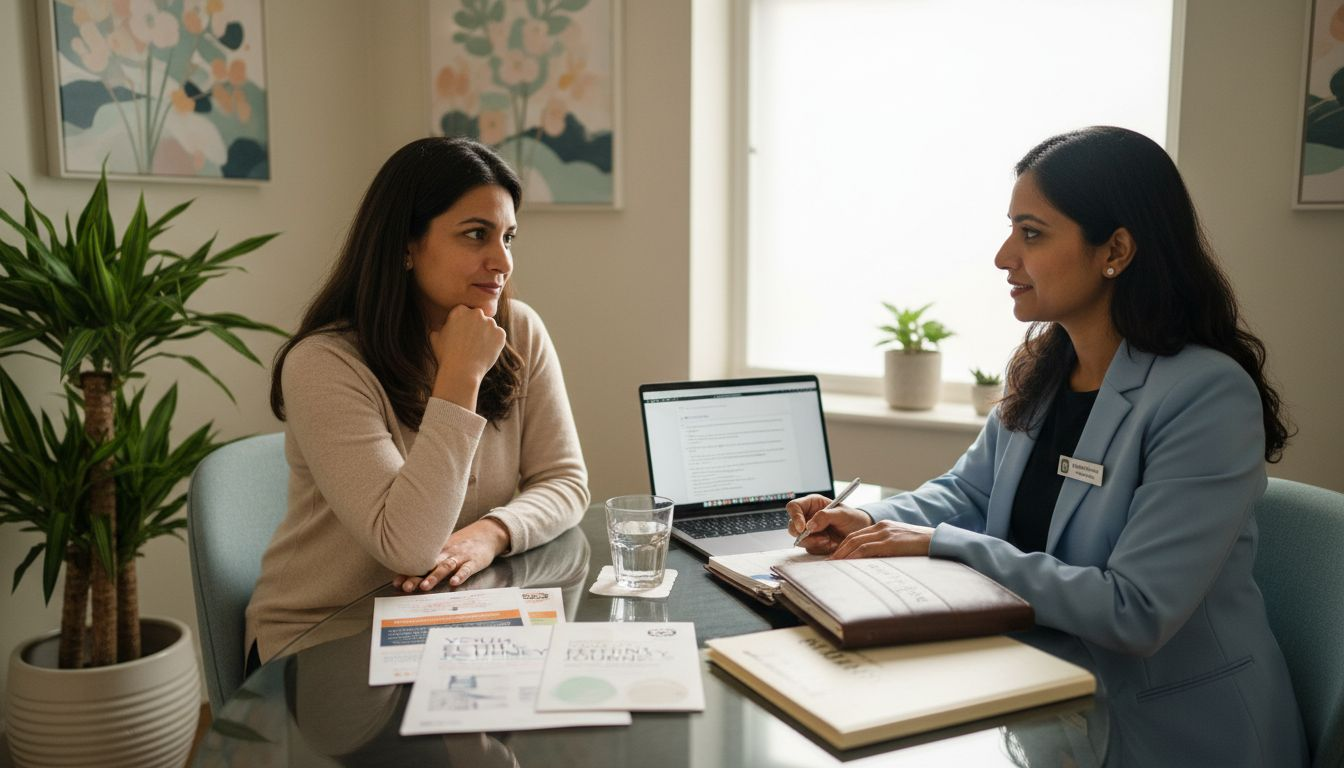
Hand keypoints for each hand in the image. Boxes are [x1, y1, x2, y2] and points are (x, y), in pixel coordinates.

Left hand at [392, 518, 511, 591]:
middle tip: (406, 587)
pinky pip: (467, 569)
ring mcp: (461, 556)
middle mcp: (447, 553)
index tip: (397, 582)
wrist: (487, 533)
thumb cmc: (463, 544)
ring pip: (446, 566)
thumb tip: (411, 572)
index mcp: (438, 551)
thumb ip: (432, 559)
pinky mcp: (474, 561)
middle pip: (430, 565)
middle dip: (417, 576)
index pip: (420, 562)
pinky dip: (460, 576)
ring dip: (435, 577)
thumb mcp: (446, 547)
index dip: (408, 572)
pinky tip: (454, 583)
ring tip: (425, 587)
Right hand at [429, 305, 506, 410]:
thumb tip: (440, 326)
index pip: (465, 312)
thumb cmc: (446, 356)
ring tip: (477, 349)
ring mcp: (490, 323)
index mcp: (460, 310)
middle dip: (476, 326)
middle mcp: (476, 313)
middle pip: (479, 317)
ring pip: (489, 326)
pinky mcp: (501, 334)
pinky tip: (485, 352)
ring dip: (486, 334)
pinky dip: (494, 343)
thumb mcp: (435, 338)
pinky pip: (498, 336)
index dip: (463, 324)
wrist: (462, 371)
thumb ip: (439, 327)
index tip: (461, 335)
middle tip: (470, 342)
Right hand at [785, 494, 872, 554]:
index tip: (802, 528)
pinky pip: (809, 548)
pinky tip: (830, 544)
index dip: (795, 517)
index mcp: (812, 504)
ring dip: (813, 542)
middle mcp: (807, 517)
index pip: (794, 507)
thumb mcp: (842, 513)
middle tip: (820, 537)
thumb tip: (809, 525)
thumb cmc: (852, 518)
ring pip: (799, 539)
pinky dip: (819, 548)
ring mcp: (809, 531)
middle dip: (804, 535)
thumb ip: (825, 516)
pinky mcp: (813, 543)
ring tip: (829, 540)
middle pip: (792, 526)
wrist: (860, 534)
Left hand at [830, 520, 934, 559]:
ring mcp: (885, 533)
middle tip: (828, 563)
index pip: (856, 535)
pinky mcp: (890, 542)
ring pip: (856, 542)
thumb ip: (886, 549)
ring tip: (833, 566)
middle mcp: (881, 527)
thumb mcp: (900, 546)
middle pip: (852, 537)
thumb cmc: (921, 547)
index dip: (843, 547)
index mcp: (883, 526)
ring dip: (842, 554)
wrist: (938, 541)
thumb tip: (872, 563)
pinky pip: (867, 548)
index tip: (835, 558)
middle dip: (838, 551)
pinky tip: (847, 564)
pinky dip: (854, 556)